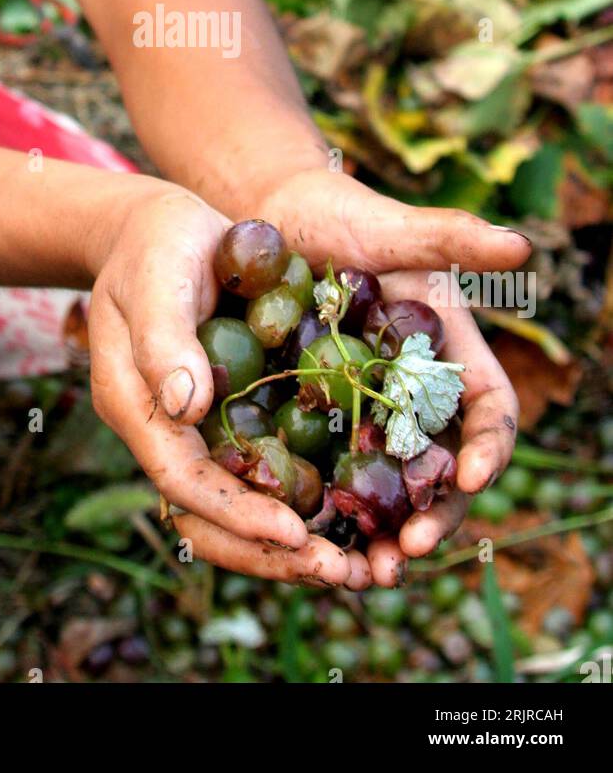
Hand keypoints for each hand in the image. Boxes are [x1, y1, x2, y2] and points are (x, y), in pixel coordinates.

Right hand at [87, 185, 370, 589]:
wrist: (155, 229)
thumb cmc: (153, 243)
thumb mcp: (156, 277)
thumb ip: (166, 339)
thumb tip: (188, 406)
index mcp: (136, 406)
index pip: (183, 481)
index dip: (237, 513)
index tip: (295, 532)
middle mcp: (166, 432)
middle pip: (210, 519)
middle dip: (271, 555)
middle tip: (343, 575)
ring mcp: (198, 431)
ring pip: (238, 510)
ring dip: (292, 547)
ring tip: (360, 568)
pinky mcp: (231, 417)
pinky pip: (265, 475)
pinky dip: (305, 502)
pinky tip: (358, 517)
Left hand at [252, 167, 527, 582]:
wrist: (268, 215)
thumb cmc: (339, 214)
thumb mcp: (392, 227)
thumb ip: (450, 237)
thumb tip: (520, 243)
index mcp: (448, 356)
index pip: (487, 413)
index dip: (486, 448)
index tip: (469, 475)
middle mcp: (413, 396)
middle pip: (440, 473)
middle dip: (433, 518)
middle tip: (406, 553)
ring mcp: (363, 415)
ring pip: (386, 491)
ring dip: (381, 537)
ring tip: (363, 574)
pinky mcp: (312, 422)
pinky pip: (326, 478)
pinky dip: (326, 517)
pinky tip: (306, 545)